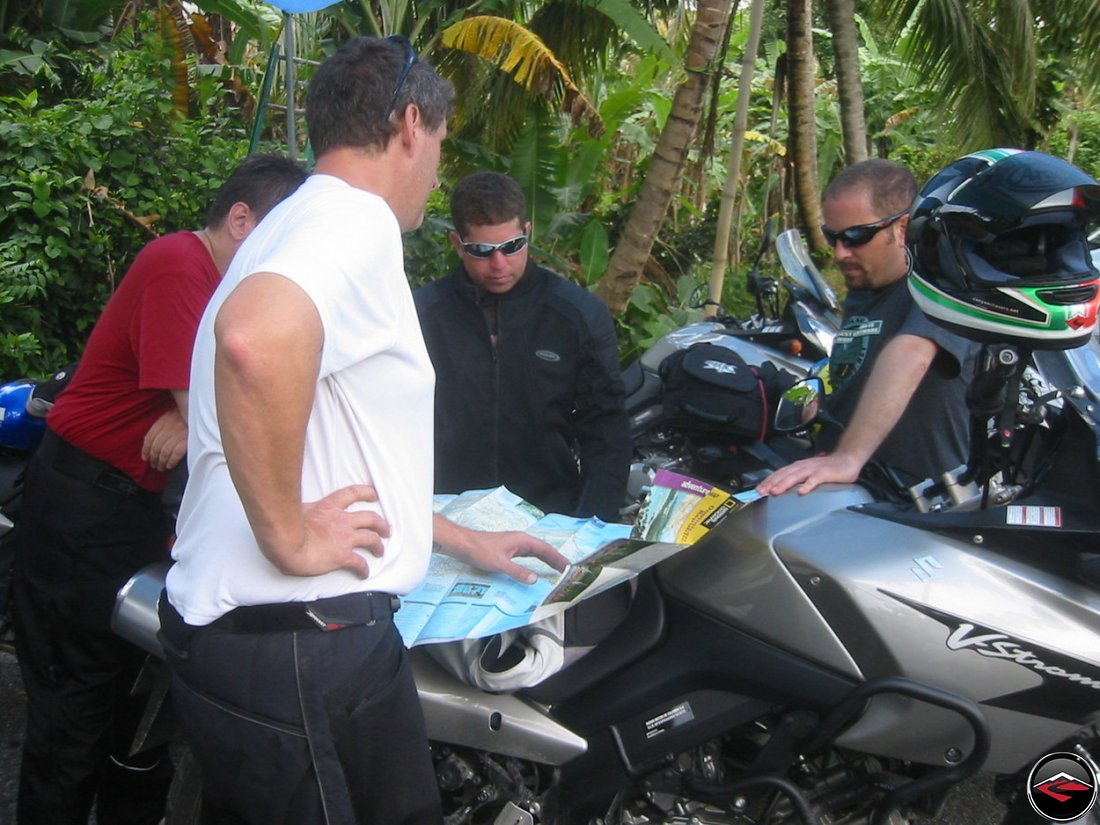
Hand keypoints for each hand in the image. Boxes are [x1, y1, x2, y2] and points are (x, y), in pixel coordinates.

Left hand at [142, 408, 186, 470]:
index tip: (145, 458)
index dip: (145, 450)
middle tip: (154, 465)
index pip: (150, 437)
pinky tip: (170, 465)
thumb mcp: (170, 417)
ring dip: (161, 462)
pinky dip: (172, 461)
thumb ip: (160, 428)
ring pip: (165, 451)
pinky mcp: (190, 439)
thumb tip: (147, 443)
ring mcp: (180, 433)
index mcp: (164, 421)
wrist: (203, 414)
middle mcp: (170, 426)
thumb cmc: (186, 418)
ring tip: (161, 467)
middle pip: (156, 446)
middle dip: (154, 458)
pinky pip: (177, 453)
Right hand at [270, 484, 390, 577]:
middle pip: (370, 518)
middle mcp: (342, 521)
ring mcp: (345, 538)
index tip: (374, 495)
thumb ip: (303, 511)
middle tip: (385, 529)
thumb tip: (295, 514)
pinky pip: (359, 563)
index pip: (352, 494)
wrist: (286, 542)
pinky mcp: (343, 556)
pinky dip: (364, 569)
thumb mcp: (296, 510)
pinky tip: (364, 573)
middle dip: (380, 524)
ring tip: (380, 551)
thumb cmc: (284, 526)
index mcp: (329, 507)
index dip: (366, 493)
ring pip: (371, 539)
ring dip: (378, 545)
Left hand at [441, 526, 569, 584]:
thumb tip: (535, 579)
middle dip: (555, 559)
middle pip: (543, 550)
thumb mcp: (500, 563)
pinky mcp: (508, 550)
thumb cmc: (480, 550)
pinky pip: (527, 555)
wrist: (463, 544)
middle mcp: (520, 540)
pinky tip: (537, 568)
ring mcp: (514, 545)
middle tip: (567, 571)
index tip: (569, 566)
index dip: (558, 558)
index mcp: (522, 540)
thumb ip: (517, 572)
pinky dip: (536, 561)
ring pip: (535, 552)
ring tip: (557, 570)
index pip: (545, 549)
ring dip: (546, 560)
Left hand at [755, 452, 862, 496]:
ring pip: (796, 476)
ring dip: (784, 484)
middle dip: (771, 483)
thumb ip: (797, 478)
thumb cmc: (827, 468)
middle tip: (761, 491)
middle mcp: (803, 466)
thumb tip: (782, 487)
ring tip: (775, 491)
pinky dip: (808, 485)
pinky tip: (802, 492)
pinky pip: (815, 480)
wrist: (847, 459)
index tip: (758, 489)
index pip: (779, 473)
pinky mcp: (825, 473)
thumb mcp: (809, 472)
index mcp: (798, 467)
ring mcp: (814, 469)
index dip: (768, 481)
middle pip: (784, 474)